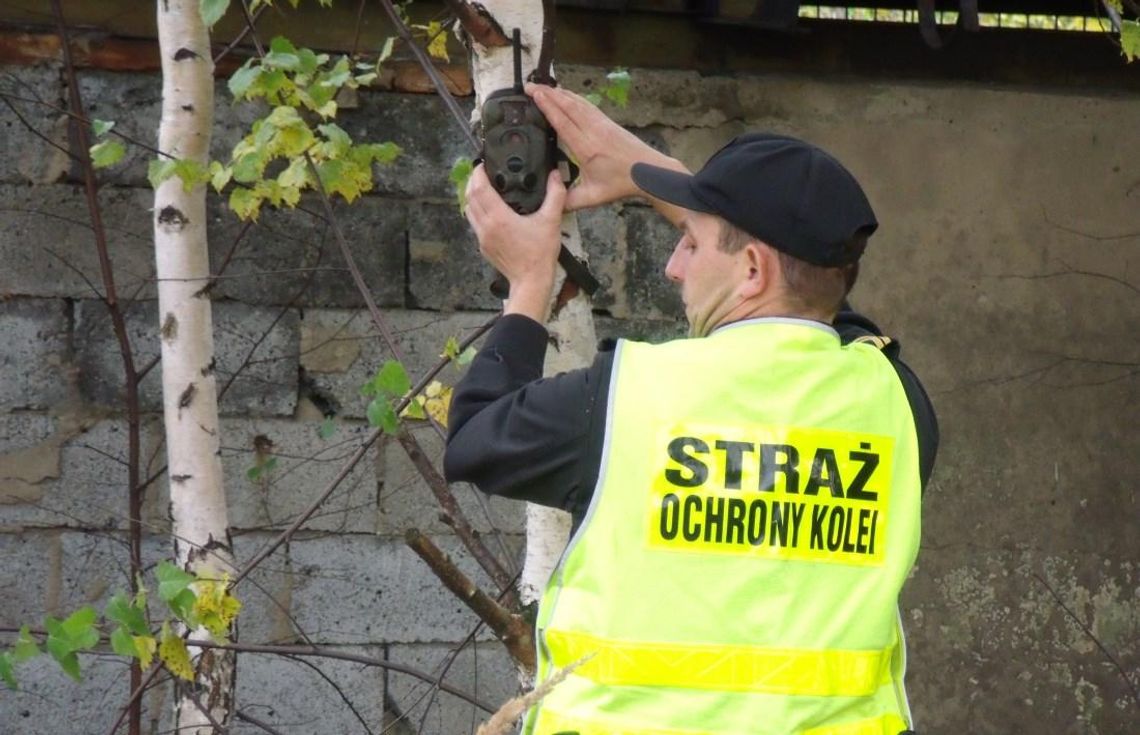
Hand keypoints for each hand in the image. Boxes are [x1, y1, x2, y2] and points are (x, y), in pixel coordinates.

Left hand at [464, 165, 566, 321]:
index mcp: (499, 218)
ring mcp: (483, 237)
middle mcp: (486, 226)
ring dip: (473, 197)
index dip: (478, 173)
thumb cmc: (539, 255)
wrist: (531, 281)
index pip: (480, 189)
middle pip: (470, 197)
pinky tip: (490, 210)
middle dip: (473, 182)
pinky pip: (475, 224)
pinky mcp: (484, 246)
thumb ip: (555, 195)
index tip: (482, 165)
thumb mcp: (551, 221)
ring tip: (485, 188)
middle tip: (482, 173)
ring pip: (469, 211)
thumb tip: (555, 176)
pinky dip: (478, 212)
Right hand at [527, 84, 684, 210]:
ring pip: (577, 102)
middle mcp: (593, 131)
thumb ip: (569, 201)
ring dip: (558, 92)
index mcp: (586, 148)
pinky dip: (573, 96)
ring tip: (541, 87)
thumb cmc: (621, 184)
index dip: (547, 106)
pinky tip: (565, 93)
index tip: (534, 95)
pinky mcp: (607, 121)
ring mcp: (601, 123)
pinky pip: (586, 104)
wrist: (648, 171)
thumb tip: (549, 205)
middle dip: (547, 94)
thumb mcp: (593, 197)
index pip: (563, 122)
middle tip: (528, 86)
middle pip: (567, 106)